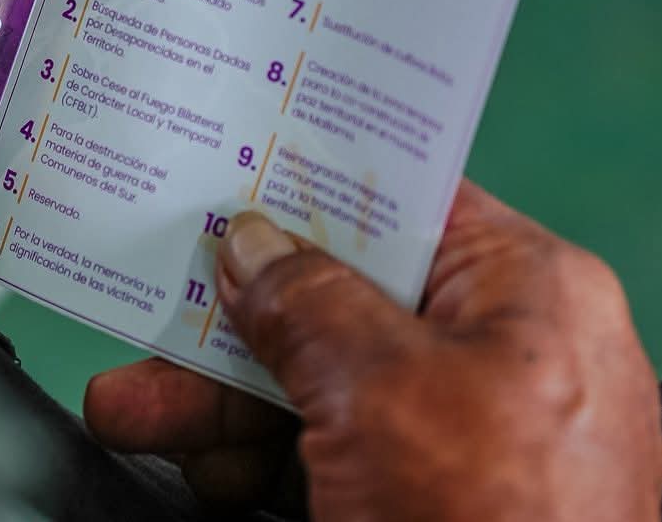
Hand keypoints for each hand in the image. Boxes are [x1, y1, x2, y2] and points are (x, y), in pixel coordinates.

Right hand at [85, 183, 661, 519]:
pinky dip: (260, 465)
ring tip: (131, 413)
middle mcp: (508, 355)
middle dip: (232, 322)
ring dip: (220, 402)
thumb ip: (305, 300)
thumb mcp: (380, 389)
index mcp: (530, 293)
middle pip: (345, 303)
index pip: (405, 204)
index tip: (226, 173)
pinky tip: (204, 476)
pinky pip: (336, 459)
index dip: (309, 185)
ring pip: (326, 388)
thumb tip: (251, 243)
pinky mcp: (436, 508)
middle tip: (146, 319)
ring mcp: (472, 440)